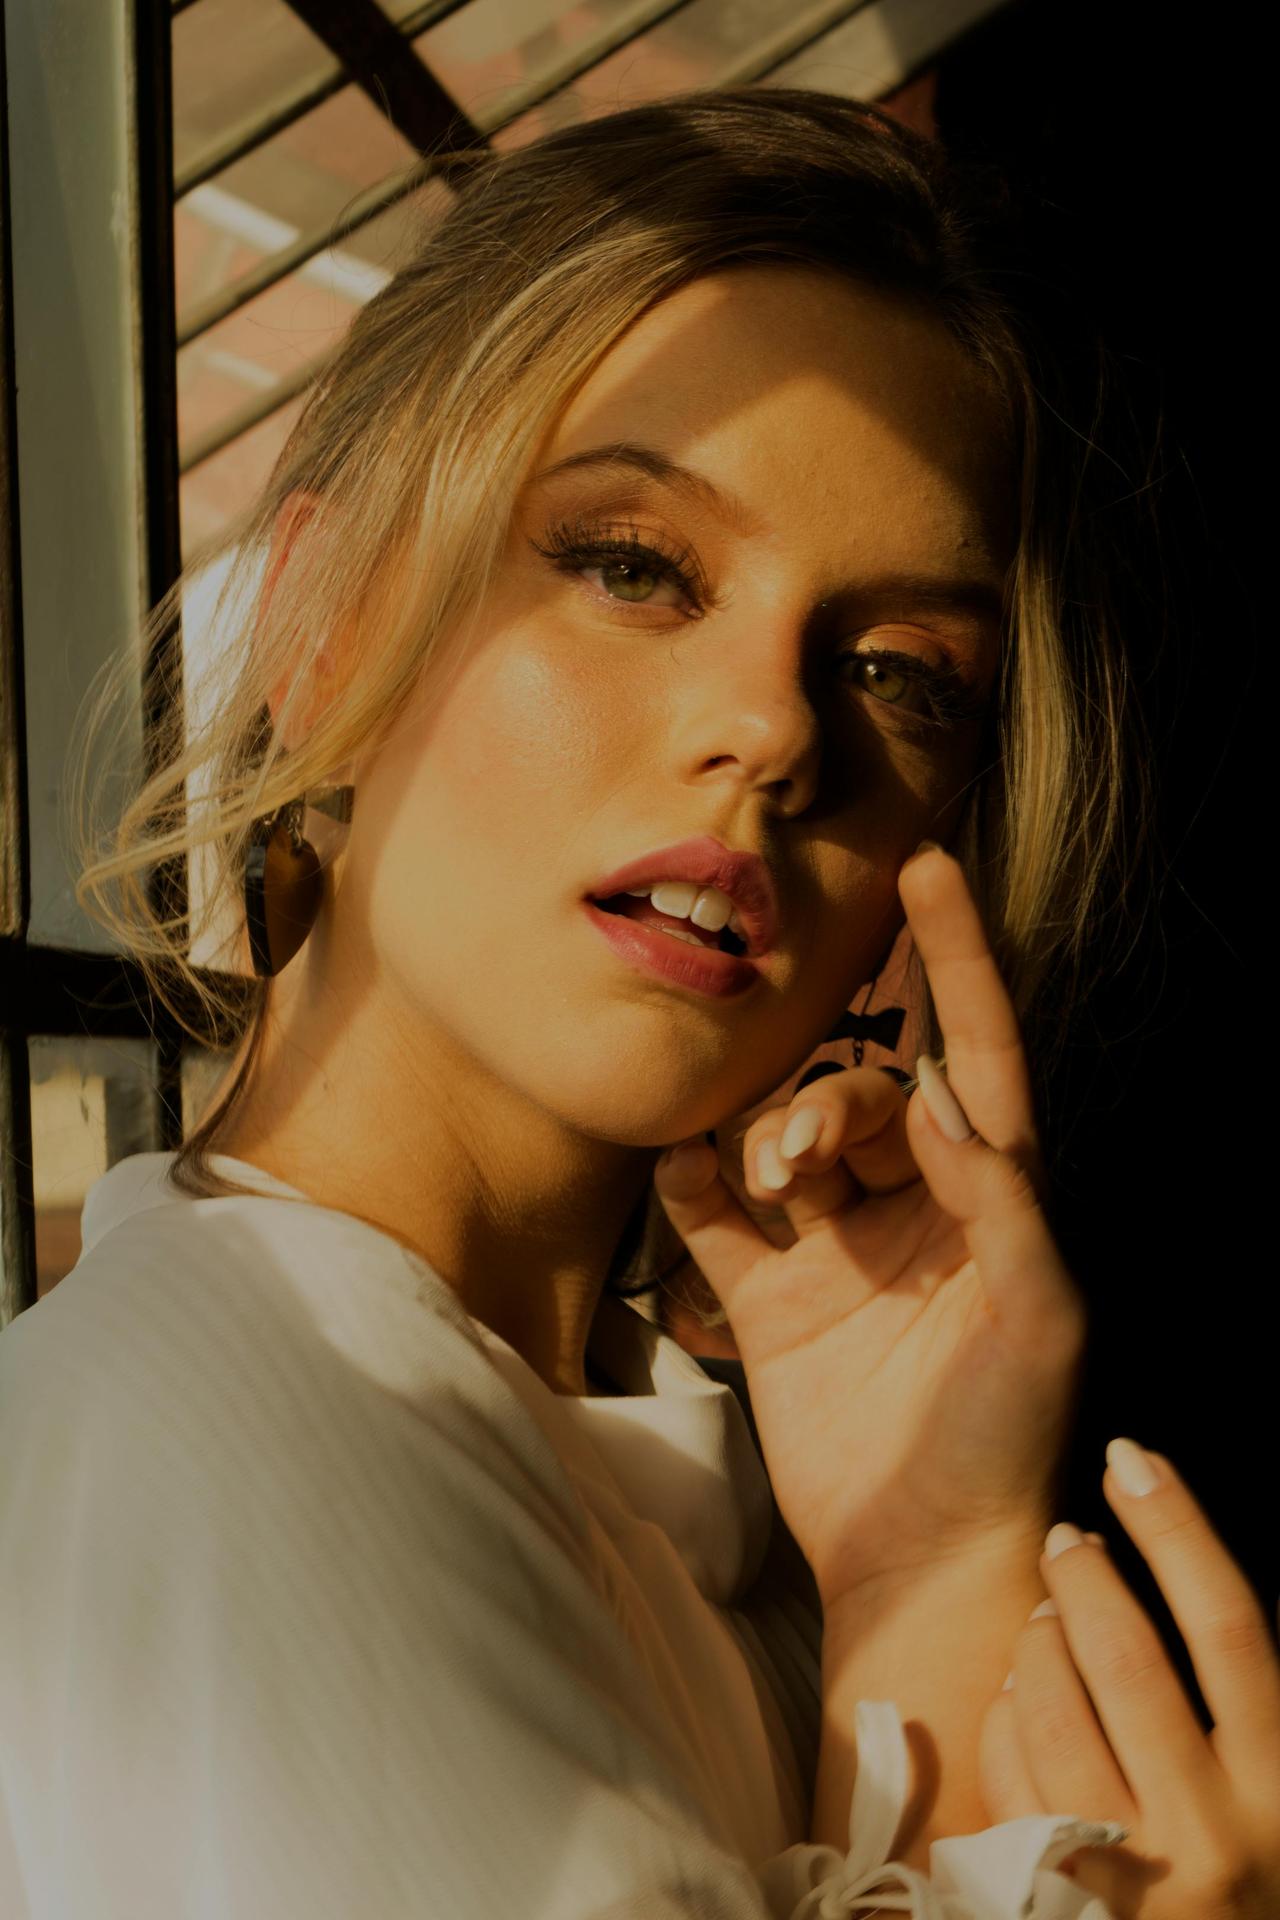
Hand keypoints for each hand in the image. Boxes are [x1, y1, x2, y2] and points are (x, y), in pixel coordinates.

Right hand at [652, 843, 1087, 1604]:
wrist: (918, 1558)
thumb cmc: (1003, 1441)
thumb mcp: (1037, 1317)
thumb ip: (1000, 1199)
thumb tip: (944, 1093)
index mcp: (986, 1197)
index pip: (974, 1050)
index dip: (957, 958)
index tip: (929, 865)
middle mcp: (907, 1206)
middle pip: (860, 1094)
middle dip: (827, 1101)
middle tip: (801, 1161)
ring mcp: (830, 1249)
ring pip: (780, 1139)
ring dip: (764, 1138)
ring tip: (764, 1185)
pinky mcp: (765, 1298)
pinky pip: (710, 1213)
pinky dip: (691, 1183)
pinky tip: (687, 1174)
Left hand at [979, 1440, 1279, 1918]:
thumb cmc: (1251, 1874)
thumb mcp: (1278, 1789)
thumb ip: (1254, 1697)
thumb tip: (1191, 1563)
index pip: (1227, 1623)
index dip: (1176, 1525)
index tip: (1132, 1457)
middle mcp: (1213, 1830)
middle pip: (1126, 1655)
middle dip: (1083, 1574)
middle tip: (1066, 1540)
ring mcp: (1130, 1872)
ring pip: (1051, 1708)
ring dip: (1037, 1640)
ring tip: (1047, 1617)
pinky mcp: (1056, 1898)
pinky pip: (1007, 1773)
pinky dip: (1003, 1717)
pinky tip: (1018, 1699)